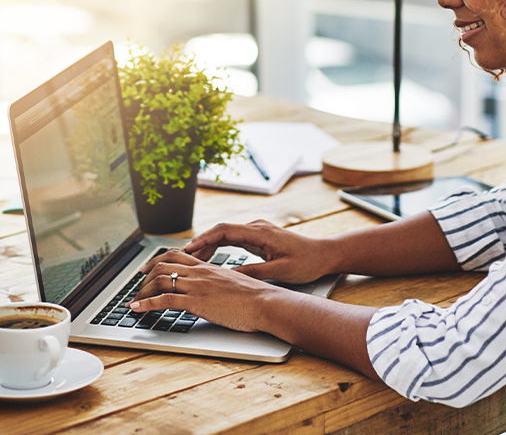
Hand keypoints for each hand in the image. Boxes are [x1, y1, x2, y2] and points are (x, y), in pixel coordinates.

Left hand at [129, 249, 282, 331]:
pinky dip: (145, 304)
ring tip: (134, 301)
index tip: (147, 269)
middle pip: (163, 265)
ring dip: (142, 291)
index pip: (177, 256)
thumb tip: (214, 290)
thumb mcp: (234, 285)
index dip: (157, 261)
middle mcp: (200, 273)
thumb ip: (220, 284)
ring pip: (160, 281)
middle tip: (136, 285)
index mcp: (209, 268)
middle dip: (144, 276)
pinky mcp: (196, 302)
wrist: (266, 303)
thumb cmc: (256, 298)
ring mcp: (197, 286)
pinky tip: (136, 309)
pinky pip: (164, 300)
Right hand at [180, 220, 331, 283]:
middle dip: (199, 243)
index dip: (203, 239)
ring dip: (207, 246)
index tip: (187, 249)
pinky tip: (208, 259)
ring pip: (225, 235)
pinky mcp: (259, 239)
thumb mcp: (280, 271)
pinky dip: (218, 248)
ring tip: (189, 260)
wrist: (325, 255)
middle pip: (220, 231)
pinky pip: (232, 240)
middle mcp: (256, 228)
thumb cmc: (307, 262)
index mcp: (260, 232)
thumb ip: (254, 273)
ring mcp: (257, 232)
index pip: (224, 230)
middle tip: (180, 257)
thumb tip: (228, 277)